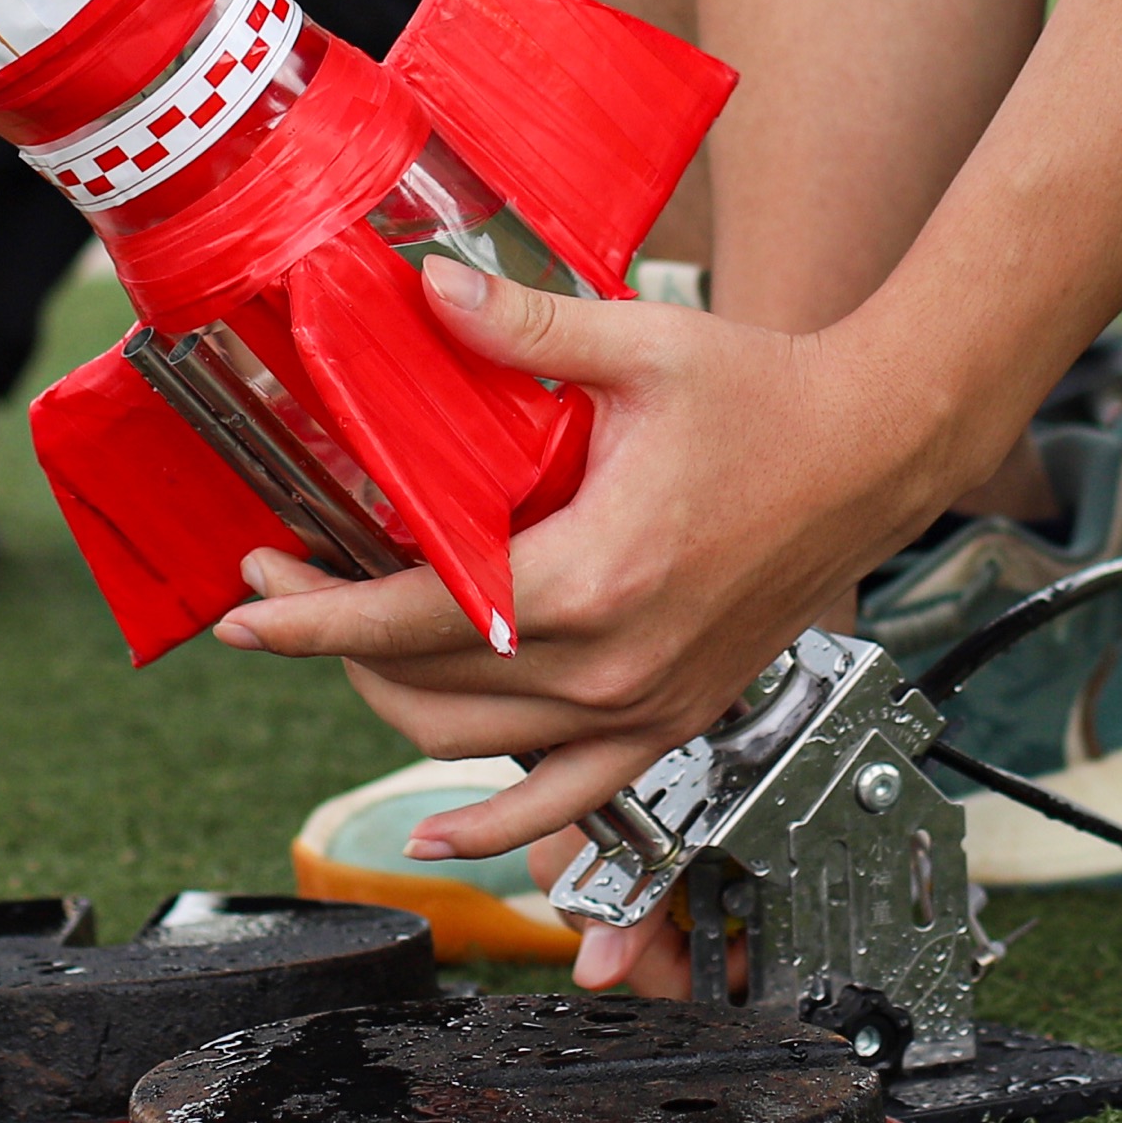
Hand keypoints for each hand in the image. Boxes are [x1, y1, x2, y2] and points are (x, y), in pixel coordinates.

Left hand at [212, 257, 968, 980]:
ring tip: (336, 650)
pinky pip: (569, 805)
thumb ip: (524, 328)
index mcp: (596, 576)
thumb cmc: (767, 396)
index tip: (247, 606)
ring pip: (477, 747)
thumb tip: (429, 290)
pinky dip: (497, 829)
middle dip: (333, 643)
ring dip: (391, 706)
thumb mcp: (640, 346)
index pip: (417, 616)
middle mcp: (615, 664)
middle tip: (276, 593)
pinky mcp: (672, 722)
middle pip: (429, 685)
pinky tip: (438, 833)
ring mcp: (646, 708)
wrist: (874, 450)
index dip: (317, 617)